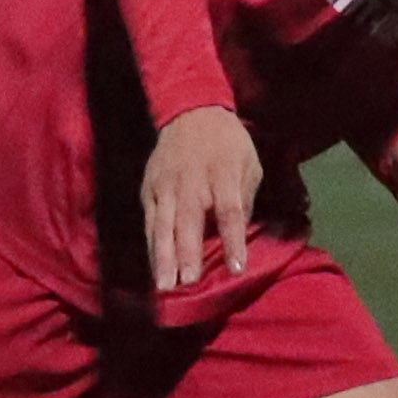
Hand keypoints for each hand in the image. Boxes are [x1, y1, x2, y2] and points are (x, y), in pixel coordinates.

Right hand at [141, 104, 261, 290]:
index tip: (237, 268)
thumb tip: (238, 236)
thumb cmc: (228, 143)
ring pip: (162, 225)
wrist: (190, 110)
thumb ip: (245, 201)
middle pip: (188, 221)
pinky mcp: (149, 189)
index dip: (232, 240)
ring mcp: (165, 186)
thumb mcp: (249, 165)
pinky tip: (154, 269)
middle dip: (187, 254)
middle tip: (187, 284)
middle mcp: (191, 181)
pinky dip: (151, 246)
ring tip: (163, 286)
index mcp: (222, 174)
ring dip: (163, 257)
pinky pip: (149, 222)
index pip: (229, 211)